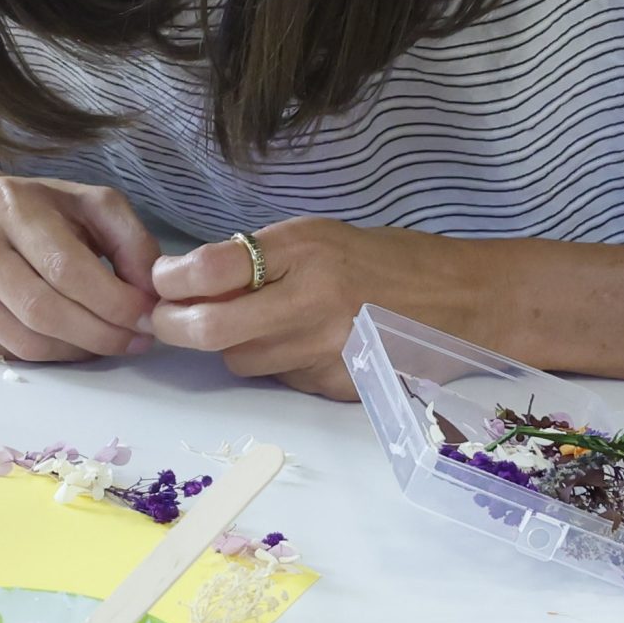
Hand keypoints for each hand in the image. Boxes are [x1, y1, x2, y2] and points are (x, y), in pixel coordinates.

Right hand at [0, 175, 159, 361]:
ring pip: (22, 340)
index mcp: (10, 203)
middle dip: (98, 334)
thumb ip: (130, 238)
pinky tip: (66, 342)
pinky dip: (44, 356)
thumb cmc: (35, 212)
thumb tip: (152, 290)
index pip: (65, 267)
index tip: (147, 318)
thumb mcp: (88, 205)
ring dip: (75, 352)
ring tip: (106, 343)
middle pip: (42, 310)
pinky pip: (1, 352)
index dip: (112, 301)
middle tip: (133, 342)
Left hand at [151, 218, 449, 400]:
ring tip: (257, 323)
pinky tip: (303, 344)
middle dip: (173, 327)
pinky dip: (276, 364)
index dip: (172, 278)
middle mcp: (312, 301)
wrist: (463, 300)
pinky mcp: (338, 386)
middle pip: (211, 330)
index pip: (213, 268)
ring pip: (240, 362)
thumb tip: (192, 278)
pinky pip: (280, 379)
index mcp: (305, 250)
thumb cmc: (388, 260)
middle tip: (164, 319)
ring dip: (231, 347)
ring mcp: (326, 350)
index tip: (160, 280)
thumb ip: (262, 257)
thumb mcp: (322, 236)